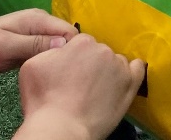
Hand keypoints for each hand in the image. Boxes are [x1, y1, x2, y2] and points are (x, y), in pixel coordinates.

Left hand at [0, 9, 77, 78]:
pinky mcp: (27, 46)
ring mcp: (33, 35)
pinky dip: (47, 62)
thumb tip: (64, 44)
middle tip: (64, 76)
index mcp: (37, 19)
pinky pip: (45, 53)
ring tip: (57, 77)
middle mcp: (39, 24)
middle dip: (67, 55)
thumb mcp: (6, 47)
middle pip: (65, 39)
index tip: (72, 68)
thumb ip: (35, 44)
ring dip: (57, 60)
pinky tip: (46, 74)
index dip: (74, 48)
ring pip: (56, 47)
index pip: (68, 31)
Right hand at [16, 34, 144, 139]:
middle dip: (90, 64)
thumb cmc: (43, 99)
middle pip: (98, 52)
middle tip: (79, 84)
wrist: (62, 128)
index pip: (80, 44)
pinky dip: (131, 72)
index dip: (74, 58)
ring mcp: (120, 66)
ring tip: (96, 90)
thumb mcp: (32, 65)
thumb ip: (50, 51)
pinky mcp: (131, 83)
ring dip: (107, 71)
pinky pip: (137, 69)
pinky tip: (124, 79)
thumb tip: (61, 49)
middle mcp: (103, 49)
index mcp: (81, 42)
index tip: (69, 73)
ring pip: (115, 62)